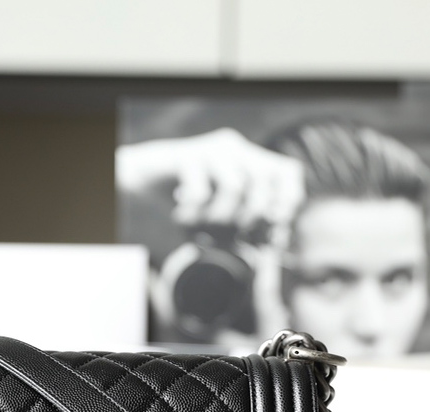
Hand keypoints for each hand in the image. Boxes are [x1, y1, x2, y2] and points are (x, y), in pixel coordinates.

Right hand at [116, 127, 305, 237]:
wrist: (142, 183)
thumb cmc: (185, 204)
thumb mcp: (219, 217)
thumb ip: (246, 228)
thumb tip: (277, 243)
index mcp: (250, 160)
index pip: (287, 173)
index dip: (287, 201)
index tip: (272, 227)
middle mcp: (236, 150)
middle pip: (264, 181)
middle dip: (249, 218)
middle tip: (228, 235)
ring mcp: (211, 150)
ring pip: (235, 187)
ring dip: (217, 218)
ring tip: (199, 228)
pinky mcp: (187, 156)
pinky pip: (202, 191)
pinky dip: (193, 213)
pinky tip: (181, 215)